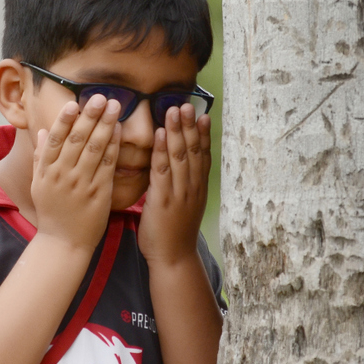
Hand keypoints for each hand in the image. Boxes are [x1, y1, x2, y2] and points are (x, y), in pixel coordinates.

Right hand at [31, 95, 121, 251]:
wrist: (63, 244)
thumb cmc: (52, 213)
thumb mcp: (39, 185)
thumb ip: (41, 158)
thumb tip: (43, 132)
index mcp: (46, 171)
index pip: (55, 139)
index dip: (64, 119)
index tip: (74, 102)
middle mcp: (63, 175)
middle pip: (76, 139)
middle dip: (90, 116)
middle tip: (101, 97)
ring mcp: (81, 184)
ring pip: (94, 149)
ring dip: (105, 125)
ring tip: (115, 106)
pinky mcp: (99, 194)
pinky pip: (107, 166)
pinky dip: (113, 147)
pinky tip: (119, 131)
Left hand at [138, 103, 210, 266]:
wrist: (173, 259)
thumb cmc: (174, 234)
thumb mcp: (185, 207)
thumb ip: (182, 186)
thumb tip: (177, 168)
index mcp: (198, 189)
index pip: (202, 156)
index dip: (202, 134)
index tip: (202, 114)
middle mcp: (192, 188)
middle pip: (193, 151)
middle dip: (189, 126)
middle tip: (186, 104)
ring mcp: (179, 193)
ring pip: (180, 157)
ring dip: (177, 131)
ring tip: (174, 110)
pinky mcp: (163, 200)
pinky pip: (163, 171)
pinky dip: (162, 151)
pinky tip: (160, 135)